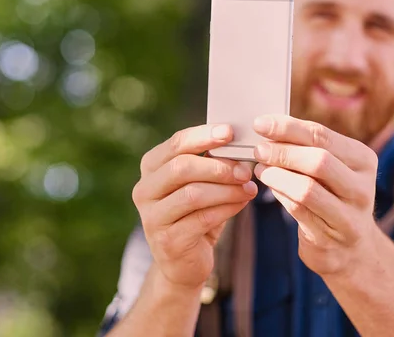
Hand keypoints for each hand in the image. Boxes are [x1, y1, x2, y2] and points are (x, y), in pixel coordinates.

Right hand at [132, 124, 257, 289]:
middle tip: (246, 169)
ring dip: (227, 189)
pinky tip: (242, 203)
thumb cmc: (195, 213)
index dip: (203, 136)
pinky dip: (227, 208)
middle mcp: (144, 190)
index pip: (176, 144)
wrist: (184, 261)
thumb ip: (211, 163)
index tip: (230, 132)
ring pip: (193, 194)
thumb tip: (239, 141)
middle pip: (181, 167)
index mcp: (150, 168)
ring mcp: (153, 217)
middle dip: (218, 166)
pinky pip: (202, 219)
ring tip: (249, 188)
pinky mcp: (168, 241)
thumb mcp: (198, 184)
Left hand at [252, 114, 378, 278]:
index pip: (322, 136)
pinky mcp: (330, 237)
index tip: (260, 123)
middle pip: (319, 161)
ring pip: (307, 189)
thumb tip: (269, 127)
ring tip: (260, 168)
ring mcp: (349, 215)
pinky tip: (268, 184)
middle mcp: (361, 186)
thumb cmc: (333, 196)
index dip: (288, 128)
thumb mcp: (332, 169)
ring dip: (277, 175)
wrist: (351, 247)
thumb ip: (308, 148)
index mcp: (363, 160)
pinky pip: (298, 210)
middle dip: (283, 152)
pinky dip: (278, 194)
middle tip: (258, 149)